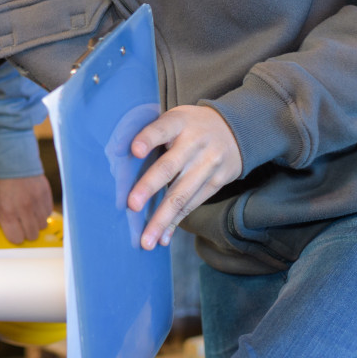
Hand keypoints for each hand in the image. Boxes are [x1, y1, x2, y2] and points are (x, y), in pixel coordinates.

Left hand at [0, 174, 54, 242]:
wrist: (12, 154)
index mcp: (7, 210)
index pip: (16, 238)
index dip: (13, 237)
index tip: (12, 231)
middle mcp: (24, 208)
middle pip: (32, 235)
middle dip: (25, 232)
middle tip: (20, 224)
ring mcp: (37, 201)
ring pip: (42, 226)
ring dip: (35, 223)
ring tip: (28, 213)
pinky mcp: (46, 194)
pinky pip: (49, 213)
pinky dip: (42, 213)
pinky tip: (34, 205)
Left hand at [127, 105, 241, 249]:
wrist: (237, 129)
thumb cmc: (191, 126)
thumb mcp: (176, 118)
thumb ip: (154, 133)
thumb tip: (119, 157)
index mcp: (179, 123)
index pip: (162, 129)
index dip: (148, 139)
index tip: (134, 150)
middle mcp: (194, 143)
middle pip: (169, 167)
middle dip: (149, 187)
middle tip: (132, 205)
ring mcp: (208, 164)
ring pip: (182, 194)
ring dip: (162, 219)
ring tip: (146, 239)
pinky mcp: (217, 182)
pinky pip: (193, 204)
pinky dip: (176, 222)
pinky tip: (163, 237)